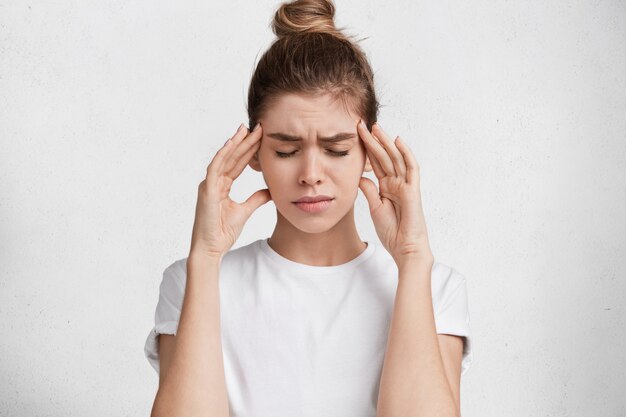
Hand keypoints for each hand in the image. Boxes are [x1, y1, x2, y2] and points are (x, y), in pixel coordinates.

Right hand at [189, 123, 271, 259]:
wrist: (211, 248)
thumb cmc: (222, 232)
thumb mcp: (245, 211)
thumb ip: (256, 199)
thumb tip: (270, 191)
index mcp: (221, 186)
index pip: (237, 163)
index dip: (249, 150)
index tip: (261, 138)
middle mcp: (213, 182)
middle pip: (232, 158)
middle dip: (244, 142)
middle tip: (258, 127)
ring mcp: (208, 185)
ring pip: (224, 158)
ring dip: (235, 143)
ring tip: (246, 129)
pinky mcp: (206, 190)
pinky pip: (215, 168)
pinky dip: (223, 154)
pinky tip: (232, 143)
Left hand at [357, 120, 433, 265]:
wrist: (405, 248)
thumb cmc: (392, 231)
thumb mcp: (375, 208)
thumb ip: (369, 191)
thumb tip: (359, 176)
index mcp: (387, 187)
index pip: (375, 163)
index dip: (367, 149)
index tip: (355, 135)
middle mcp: (397, 183)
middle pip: (384, 156)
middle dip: (374, 140)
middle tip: (361, 123)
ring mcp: (406, 185)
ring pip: (396, 158)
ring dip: (386, 142)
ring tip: (375, 127)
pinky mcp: (413, 190)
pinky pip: (411, 168)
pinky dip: (406, 153)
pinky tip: (398, 140)